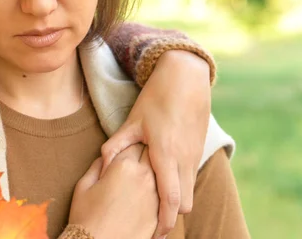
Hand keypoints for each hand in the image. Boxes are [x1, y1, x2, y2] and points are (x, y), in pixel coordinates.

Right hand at [69, 144, 158, 238]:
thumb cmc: (86, 215)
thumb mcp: (84, 185)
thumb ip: (97, 165)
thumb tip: (106, 157)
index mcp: (124, 165)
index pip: (134, 143)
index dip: (131, 142)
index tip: (129, 145)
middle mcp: (144, 176)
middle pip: (152, 155)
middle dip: (147, 154)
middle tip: (139, 158)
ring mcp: (155, 195)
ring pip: (162, 174)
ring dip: (156, 171)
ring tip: (142, 176)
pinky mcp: (159, 213)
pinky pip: (164, 195)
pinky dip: (159, 191)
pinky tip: (145, 196)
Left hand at [100, 50, 210, 238]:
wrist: (187, 78)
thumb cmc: (157, 98)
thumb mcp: (133, 120)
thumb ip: (117, 144)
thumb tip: (103, 163)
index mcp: (166, 154)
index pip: (170, 199)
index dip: (165, 221)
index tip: (156, 235)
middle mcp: (184, 158)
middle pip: (185, 203)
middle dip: (171, 215)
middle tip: (152, 222)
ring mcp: (194, 154)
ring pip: (190, 190)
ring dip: (177, 200)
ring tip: (157, 204)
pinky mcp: (198, 149)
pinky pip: (191, 176)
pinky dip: (181, 185)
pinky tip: (166, 181)